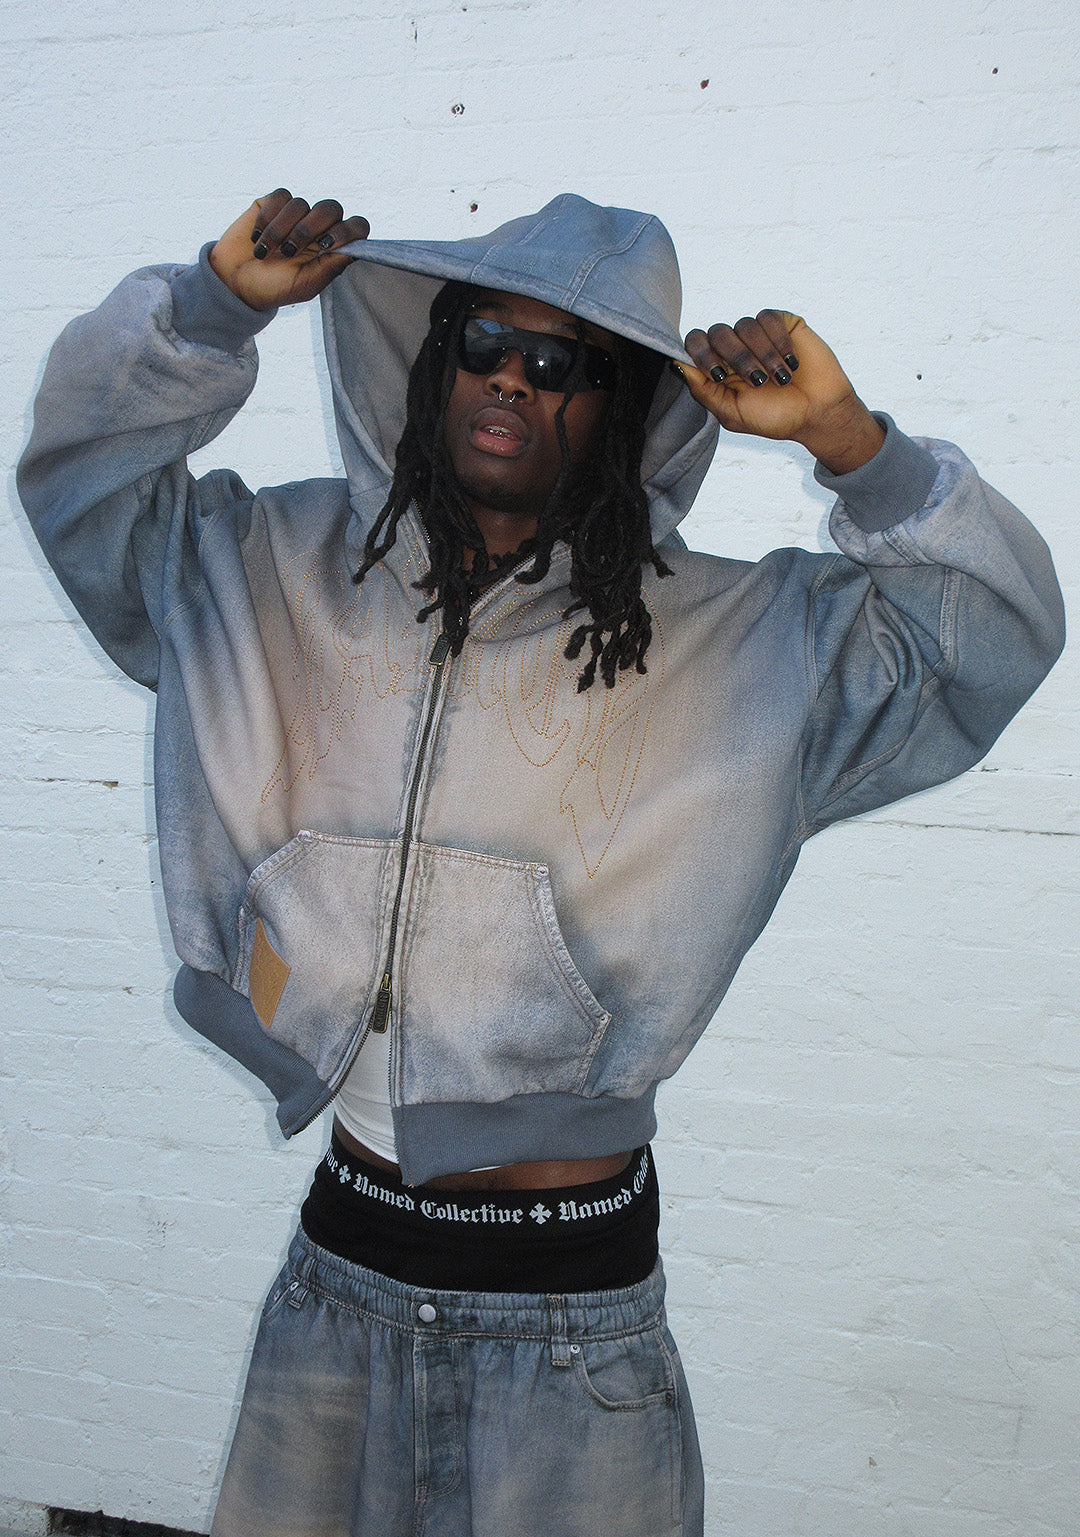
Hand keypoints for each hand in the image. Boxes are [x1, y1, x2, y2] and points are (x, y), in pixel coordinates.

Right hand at [208, 189, 369, 310]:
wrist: (234, 282)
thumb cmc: (273, 288)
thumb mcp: (305, 285)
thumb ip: (330, 267)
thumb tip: (354, 250)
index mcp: (331, 249)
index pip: (356, 227)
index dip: (348, 230)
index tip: (327, 245)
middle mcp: (318, 229)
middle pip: (331, 208)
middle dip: (309, 228)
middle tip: (290, 251)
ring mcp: (296, 215)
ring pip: (301, 204)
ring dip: (281, 230)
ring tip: (268, 252)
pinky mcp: (274, 203)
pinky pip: (280, 197)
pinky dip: (268, 218)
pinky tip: (258, 237)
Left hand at [678, 310, 884, 475]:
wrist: (817, 413)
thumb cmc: (774, 417)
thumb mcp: (732, 412)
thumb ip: (703, 390)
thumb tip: (676, 364)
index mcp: (718, 367)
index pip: (695, 343)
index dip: (701, 354)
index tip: (719, 375)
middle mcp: (734, 347)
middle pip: (717, 332)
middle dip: (737, 358)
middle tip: (757, 381)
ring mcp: (757, 334)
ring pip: (744, 325)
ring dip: (762, 354)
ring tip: (780, 378)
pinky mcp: (781, 323)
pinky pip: (767, 318)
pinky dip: (778, 341)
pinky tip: (791, 362)